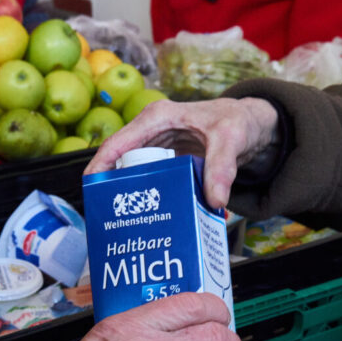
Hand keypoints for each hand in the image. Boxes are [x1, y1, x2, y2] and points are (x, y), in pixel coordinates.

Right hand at [85, 98, 278, 208]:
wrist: (251, 124)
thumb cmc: (237, 120)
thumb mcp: (231, 139)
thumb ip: (223, 168)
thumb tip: (215, 201)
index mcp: (157, 118)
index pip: (117, 143)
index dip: (100, 166)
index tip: (90, 190)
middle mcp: (151, 131)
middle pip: (121, 162)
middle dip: (112, 187)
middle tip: (108, 216)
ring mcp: (157, 147)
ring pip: (133, 173)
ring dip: (130, 194)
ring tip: (124, 222)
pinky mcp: (166, 161)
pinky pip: (150, 179)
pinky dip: (149, 195)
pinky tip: (150, 216)